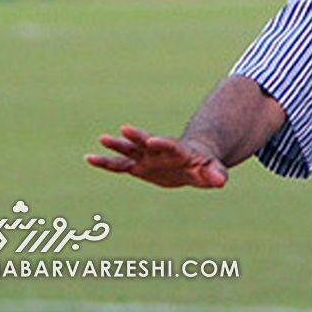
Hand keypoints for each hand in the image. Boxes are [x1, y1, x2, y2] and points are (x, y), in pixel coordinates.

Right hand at [86, 124, 228, 188]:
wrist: (193, 162)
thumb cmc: (205, 166)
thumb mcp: (213, 171)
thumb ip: (216, 174)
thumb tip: (221, 182)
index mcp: (178, 151)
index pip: (170, 145)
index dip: (162, 143)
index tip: (152, 140)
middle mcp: (159, 150)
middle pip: (147, 141)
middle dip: (137, 136)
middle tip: (125, 128)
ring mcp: (147, 157)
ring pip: (129, 150)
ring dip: (117, 145)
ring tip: (102, 138)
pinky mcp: (138, 166)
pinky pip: (119, 165)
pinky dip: (105, 162)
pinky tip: (89, 158)